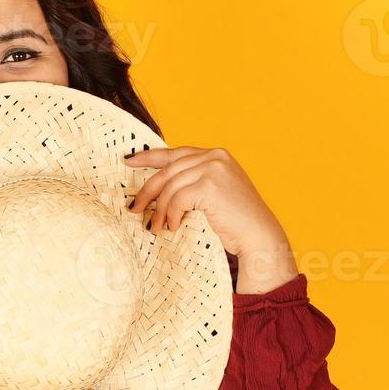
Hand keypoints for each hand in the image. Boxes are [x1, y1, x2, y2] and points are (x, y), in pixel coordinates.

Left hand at [124, 146, 297, 294]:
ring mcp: (213, 169)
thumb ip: (193, 181)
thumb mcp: (214, 193)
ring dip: (159, 210)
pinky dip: (172, 215)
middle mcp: (215, 156)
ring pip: (170, 187)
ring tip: (155, 226)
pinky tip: (174, 227)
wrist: (259, 236)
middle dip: (147, 191)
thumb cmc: (236, 221)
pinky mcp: (210, 186)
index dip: (149, 157)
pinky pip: (177, 200)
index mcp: (216, 154)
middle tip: (134, 208)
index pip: (175, 153)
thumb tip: (157, 187)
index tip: (129, 162)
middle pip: (168, 170)